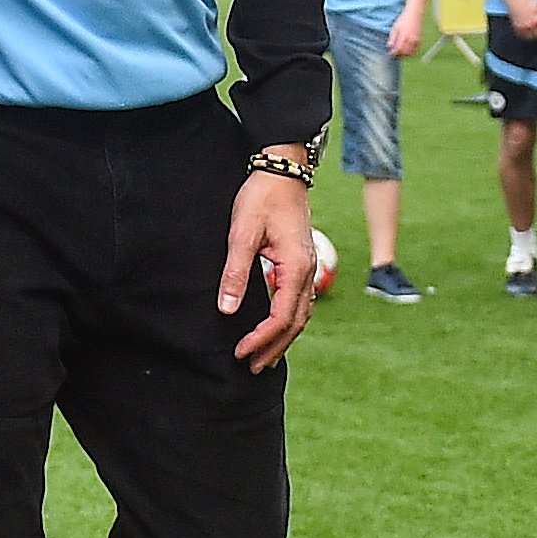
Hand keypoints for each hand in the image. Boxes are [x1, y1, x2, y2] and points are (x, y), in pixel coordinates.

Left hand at [219, 165, 319, 371]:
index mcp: (296, 267)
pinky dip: (288, 322)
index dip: (261, 339)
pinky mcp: (303, 261)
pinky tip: (275, 328)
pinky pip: (300, 301)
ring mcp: (309, 267)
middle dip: (274, 348)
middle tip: (252, 368)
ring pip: (301, 314)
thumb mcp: (242, 233)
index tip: (240, 352)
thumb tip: (227, 310)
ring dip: (283, 339)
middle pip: (295, 323)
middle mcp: (308, 271)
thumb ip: (235, 273)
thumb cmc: (261, 197)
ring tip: (264, 358)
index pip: (281, 317)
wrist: (282, 169)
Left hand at [387, 1, 424, 59]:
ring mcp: (416, 40)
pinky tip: (408, 51)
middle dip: (399, 55)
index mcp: (403, 36)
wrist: (415, 13)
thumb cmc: (404, 19)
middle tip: (395, 55)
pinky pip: (416, 49)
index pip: (398, 49)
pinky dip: (412, 52)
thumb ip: (392, 37)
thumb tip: (389, 46)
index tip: (390, 53)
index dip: (394, 53)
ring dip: (405, 55)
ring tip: (401, 54)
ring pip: (411, 53)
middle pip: (404, 52)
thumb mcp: (395, 27)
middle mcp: (410, 39)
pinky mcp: (420, 39)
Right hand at [509, 0, 536, 38]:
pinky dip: (525, 35)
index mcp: (536, 19)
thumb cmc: (528, 0)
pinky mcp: (516, 27)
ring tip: (534, 32)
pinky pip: (522, 35)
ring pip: (529, 37)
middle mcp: (528, 24)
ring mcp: (521, 26)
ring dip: (533, 36)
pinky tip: (527, 32)